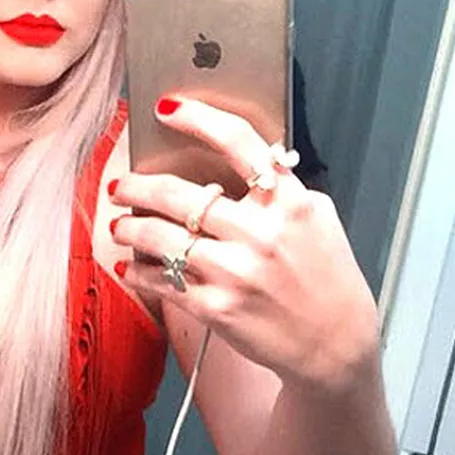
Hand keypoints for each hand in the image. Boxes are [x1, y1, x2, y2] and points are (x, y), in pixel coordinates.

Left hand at [109, 97, 379, 398]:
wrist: (335, 346)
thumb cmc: (326, 280)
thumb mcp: (318, 220)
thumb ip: (282, 190)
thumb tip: (239, 161)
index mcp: (289, 203)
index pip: (240, 143)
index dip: (198, 119)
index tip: (167, 108)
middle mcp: (261, 234)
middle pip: (179, 194)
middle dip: (137, 186)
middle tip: (121, 186)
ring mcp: (236, 272)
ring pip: (160, 236)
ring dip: (129, 227)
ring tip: (119, 224)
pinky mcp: (218, 307)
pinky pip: (162, 281)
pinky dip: (139, 272)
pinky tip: (131, 267)